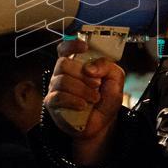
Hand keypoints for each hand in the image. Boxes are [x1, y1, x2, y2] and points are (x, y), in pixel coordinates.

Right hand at [44, 38, 125, 164]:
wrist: (103, 123)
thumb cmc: (106, 99)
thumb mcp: (115, 79)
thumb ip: (107, 67)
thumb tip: (89, 68)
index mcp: (77, 64)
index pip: (65, 48)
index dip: (71, 45)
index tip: (84, 47)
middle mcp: (63, 73)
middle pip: (64, 63)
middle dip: (83, 74)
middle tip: (97, 84)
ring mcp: (56, 87)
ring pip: (62, 80)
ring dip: (82, 89)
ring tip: (94, 98)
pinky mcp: (52, 103)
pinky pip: (58, 96)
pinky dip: (73, 100)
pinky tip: (83, 105)